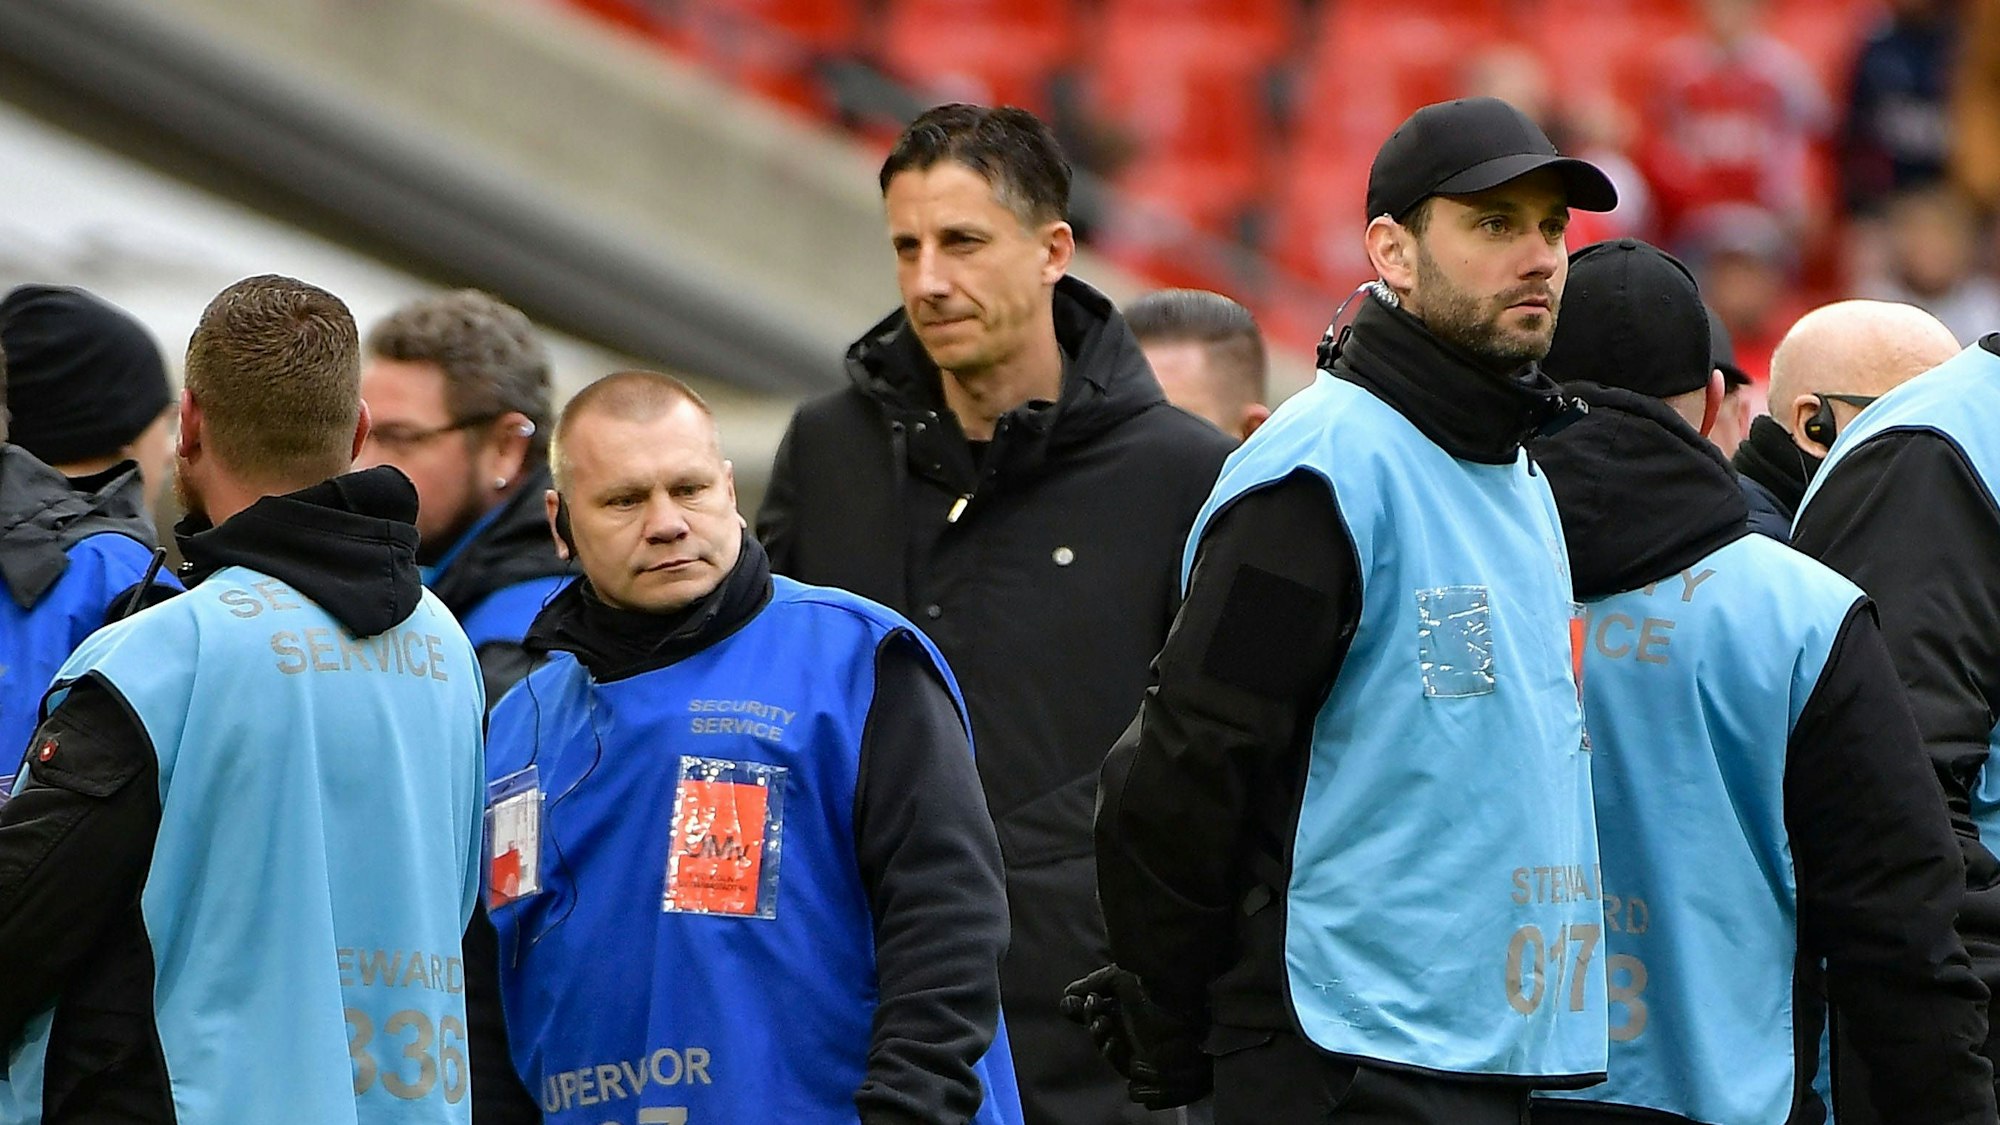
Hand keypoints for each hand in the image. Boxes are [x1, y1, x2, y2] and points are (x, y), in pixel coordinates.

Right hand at [1060, 964, 1211, 1108]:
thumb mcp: (1122, 977)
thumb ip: (1095, 982)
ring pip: (1106, 1047)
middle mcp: (1128, 1024)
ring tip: (1102, 1023)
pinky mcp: (1144, 1065)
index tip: (1072, 1001)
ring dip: (1098, 1036)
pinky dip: (1111, 1053)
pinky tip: (1111, 1042)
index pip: (1094, 1009)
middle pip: (1097, 1027)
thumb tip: (1067, 992)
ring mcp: (1135, 1044)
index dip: (1080, 1008)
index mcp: (1124, 1003)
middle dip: (1089, 1019)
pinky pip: (1120, 1064)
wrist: (1186, 1008)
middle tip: (1093, 1007)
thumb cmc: (1157, 989)